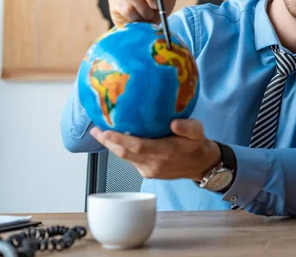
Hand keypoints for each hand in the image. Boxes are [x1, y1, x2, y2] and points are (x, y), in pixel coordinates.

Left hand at [89, 119, 220, 180]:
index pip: (139, 146)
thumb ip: (188, 127)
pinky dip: (121, 150)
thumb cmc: (196, 144)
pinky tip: (115, 141)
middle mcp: (155, 163)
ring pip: (125, 158)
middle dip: (108, 142)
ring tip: (99, 132)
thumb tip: (174, 123)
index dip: (121, 140)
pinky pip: (131, 161)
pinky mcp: (147, 172)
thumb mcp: (198, 131)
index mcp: (166, 152)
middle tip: (95, 129)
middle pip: (125, 154)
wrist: (200, 165)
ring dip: (112, 146)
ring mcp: (149, 170)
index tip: (107, 131)